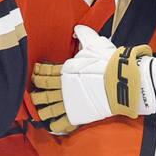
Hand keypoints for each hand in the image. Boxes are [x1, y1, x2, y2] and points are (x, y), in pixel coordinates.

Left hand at [30, 25, 151, 133]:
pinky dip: (55, 125)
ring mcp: (68, 102)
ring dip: (42, 110)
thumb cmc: (108, 63)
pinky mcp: (76, 115)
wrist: (121, 81)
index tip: (36, 73)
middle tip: (34, 93)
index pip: (46, 72)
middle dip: (37, 92)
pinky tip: (52, 125)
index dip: (39, 73)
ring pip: (48, 108)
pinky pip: (60, 123)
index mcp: (65, 70)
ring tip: (40, 111)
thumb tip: (77, 29)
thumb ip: (84, 36)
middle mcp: (63, 87)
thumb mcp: (95, 44)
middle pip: (43, 91)